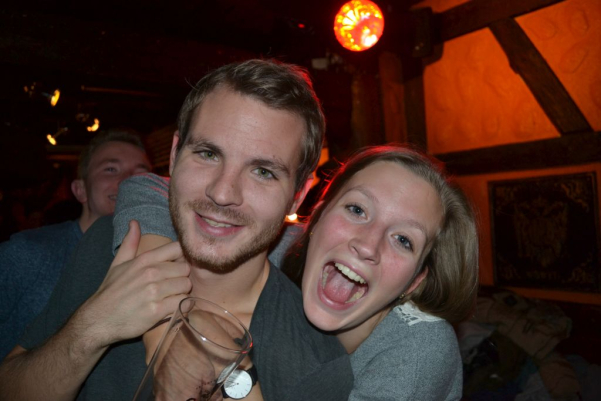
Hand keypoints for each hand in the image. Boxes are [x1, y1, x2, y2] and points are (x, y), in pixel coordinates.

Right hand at [78, 220, 191, 347]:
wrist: (98, 320)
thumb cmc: (111, 291)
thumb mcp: (118, 263)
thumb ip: (130, 242)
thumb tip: (134, 222)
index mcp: (144, 259)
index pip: (177, 248)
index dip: (181, 256)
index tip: (177, 265)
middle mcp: (151, 273)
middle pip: (185, 268)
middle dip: (182, 277)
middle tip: (173, 285)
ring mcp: (154, 292)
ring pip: (186, 285)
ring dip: (181, 292)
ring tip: (171, 296)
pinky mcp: (157, 310)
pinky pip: (182, 303)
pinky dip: (180, 306)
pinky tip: (171, 307)